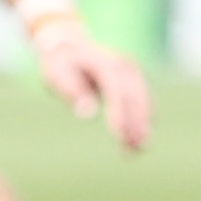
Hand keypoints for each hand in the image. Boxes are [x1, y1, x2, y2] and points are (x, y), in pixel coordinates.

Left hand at [36, 27, 153, 152]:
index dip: (119, 113)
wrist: (70, 48)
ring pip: (145, 103)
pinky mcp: (136, 81)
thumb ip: (70, 90)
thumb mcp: (56, 74)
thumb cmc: (60, 65)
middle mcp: (125, 66)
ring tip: (134, 151)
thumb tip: (86, 112)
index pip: (117, 91)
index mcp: (106, 63)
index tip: (119, 135)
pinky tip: (136, 142)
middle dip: (135, 125)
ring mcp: (134, 73)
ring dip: (142, 127)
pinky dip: (143, 122)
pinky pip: (145, 103)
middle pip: (136, 98)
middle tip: (131, 150)